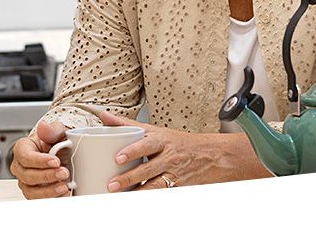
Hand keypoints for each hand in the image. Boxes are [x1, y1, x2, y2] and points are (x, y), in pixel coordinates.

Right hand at [9, 121, 70, 198]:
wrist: (63, 154)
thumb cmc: (56, 142)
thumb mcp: (57, 132)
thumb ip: (52, 130)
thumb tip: (44, 127)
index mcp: (22, 149)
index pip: (25, 156)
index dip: (39, 161)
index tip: (56, 161)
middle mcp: (20, 167)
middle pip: (27, 176)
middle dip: (46, 176)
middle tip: (64, 172)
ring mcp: (26, 182)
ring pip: (31, 191)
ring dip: (48, 191)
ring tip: (65, 186)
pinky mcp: (35, 193)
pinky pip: (39, 200)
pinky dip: (52, 199)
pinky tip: (64, 194)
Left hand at [90, 109, 269, 191]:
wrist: (212, 155)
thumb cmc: (179, 142)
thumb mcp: (155, 130)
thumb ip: (127, 124)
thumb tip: (103, 115)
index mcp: (160, 140)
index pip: (146, 144)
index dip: (132, 151)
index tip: (118, 157)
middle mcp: (168, 156)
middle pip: (147, 168)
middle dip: (129, 177)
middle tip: (113, 184)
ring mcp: (174, 172)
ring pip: (154, 184)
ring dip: (137, 191)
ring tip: (121, 196)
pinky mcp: (178, 185)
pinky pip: (162, 192)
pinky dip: (150, 196)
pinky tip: (138, 199)